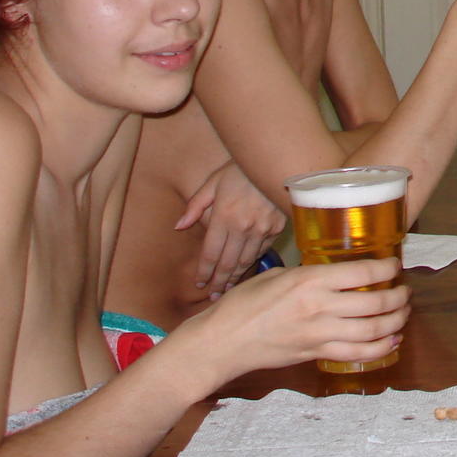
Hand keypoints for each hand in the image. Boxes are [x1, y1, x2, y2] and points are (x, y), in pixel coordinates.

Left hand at [177, 161, 286, 295]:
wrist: (277, 160)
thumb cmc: (241, 170)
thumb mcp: (213, 182)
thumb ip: (195, 205)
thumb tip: (178, 226)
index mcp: (224, 217)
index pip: (210, 254)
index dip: (204, 273)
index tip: (200, 284)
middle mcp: (243, 227)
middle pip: (227, 263)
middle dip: (219, 282)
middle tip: (213, 296)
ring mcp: (262, 229)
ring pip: (246, 261)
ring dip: (235, 277)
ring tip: (228, 288)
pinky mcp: (277, 227)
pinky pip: (262, 250)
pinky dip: (252, 261)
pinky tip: (246, 268)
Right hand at [191, 258, 411, 378]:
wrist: (221, 342)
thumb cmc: (243, 304)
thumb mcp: (278, 275)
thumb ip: (310, 274)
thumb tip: (335, 273)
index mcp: (310, 281)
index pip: (362, 271)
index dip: (387, 267)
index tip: (395, 265)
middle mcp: (320, 307)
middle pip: (374, 303)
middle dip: (398, 297)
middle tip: (405, 292)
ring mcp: (318, 334)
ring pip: (371, 331)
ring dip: (395, 322)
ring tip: (403, 314)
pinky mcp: (314, 354)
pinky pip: (355, 354)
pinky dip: (379, 349)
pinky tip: (391, 341)